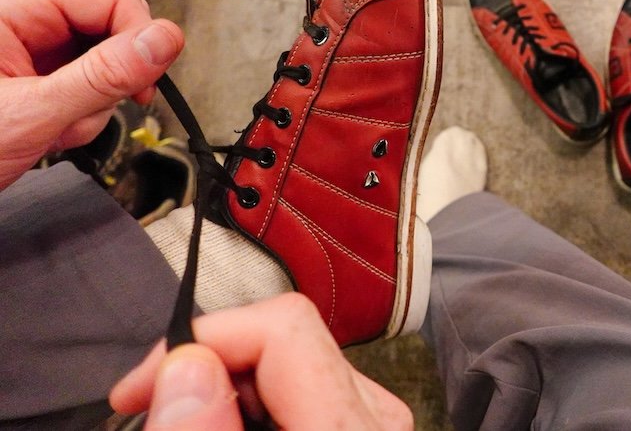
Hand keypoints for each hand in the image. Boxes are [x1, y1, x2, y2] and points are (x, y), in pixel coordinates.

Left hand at [0, 0, 183, 189]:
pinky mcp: (37, 84)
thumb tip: (162, 39)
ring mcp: (31, 58)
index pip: (110, 1)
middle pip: (110, 34)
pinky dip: (80, 119)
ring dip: (91, 109)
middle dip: (109, 82)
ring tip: (54, 131)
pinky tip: (52, 134)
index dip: (139, 38)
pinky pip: (86, 93)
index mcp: (13, 11)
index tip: (150, 76)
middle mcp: (24, 27)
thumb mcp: (34, 112)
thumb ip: (104, 75)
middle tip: (86, 112)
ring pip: (103, 69)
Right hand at [110, 293, 413, 429]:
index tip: (138, 384)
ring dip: (227, 386)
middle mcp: (374, 415)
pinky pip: (302, 388)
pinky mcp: (361, 428)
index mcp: (349, 429)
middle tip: (153, 411)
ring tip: (192, 423)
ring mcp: (373, 420)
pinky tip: (229, 426)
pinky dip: (253, 404)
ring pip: (288, 361)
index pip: (283, 326)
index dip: (200, 339)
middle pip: (283, 336)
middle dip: (208, 364)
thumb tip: (184, 366)